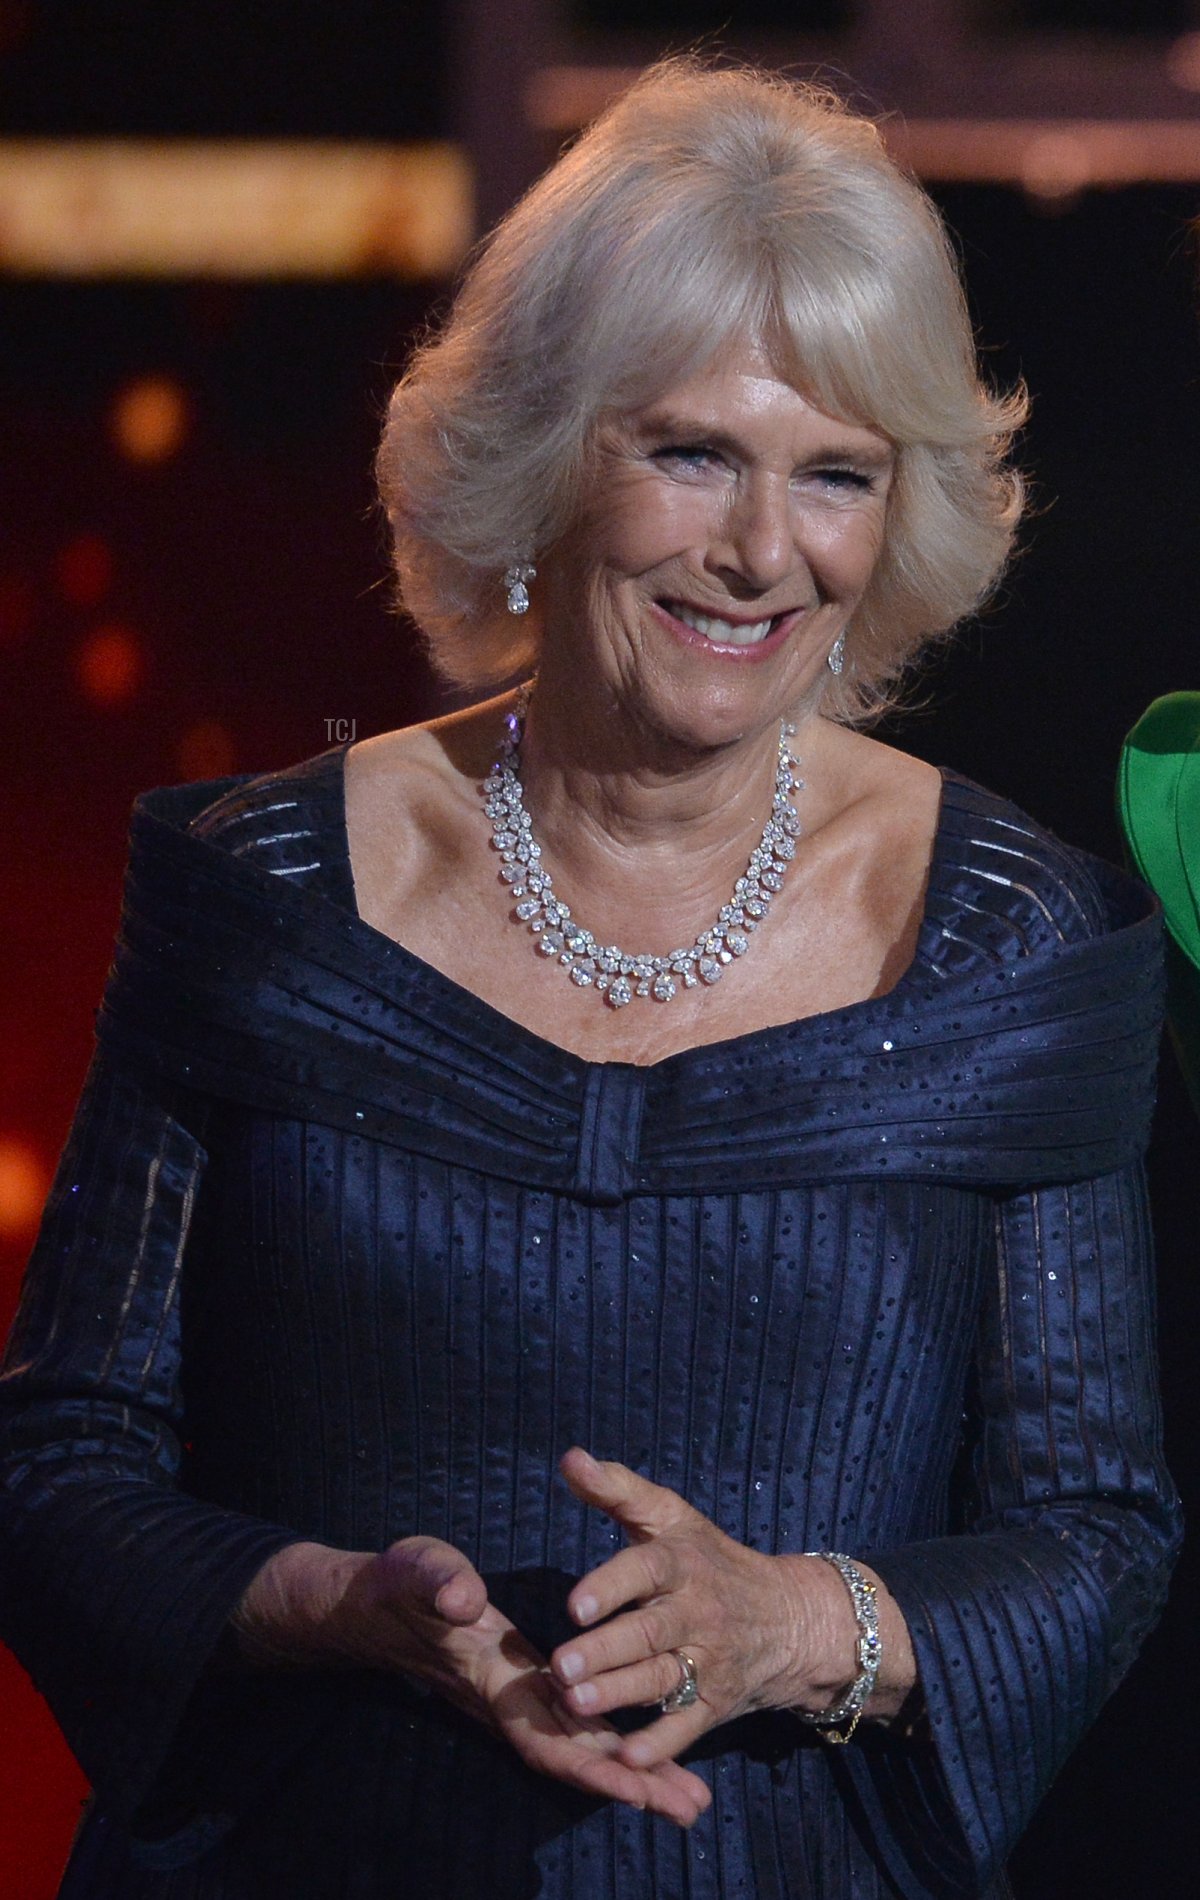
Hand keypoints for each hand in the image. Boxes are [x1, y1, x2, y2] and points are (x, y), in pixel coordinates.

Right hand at [233, 1535, 709, 1824]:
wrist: (374, 1605)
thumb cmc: (401, 1585)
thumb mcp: (418, 1570)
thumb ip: (440, 1582)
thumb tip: (462, 1598)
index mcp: (493, 1679)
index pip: (547, 1737)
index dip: (593, 1765)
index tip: (640, 1789)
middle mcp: (512, 1701)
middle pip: (578, 1757)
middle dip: (634, 1785)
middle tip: (692, 1809)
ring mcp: (520, 1698)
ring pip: (584, 1747)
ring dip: (636, 1774)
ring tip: (692, 1800)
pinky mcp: (528, 1685)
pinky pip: (579, 1725)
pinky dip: (617, 1746)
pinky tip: (653, 1759)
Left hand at [550, 1450, 910, 1769]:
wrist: (792, 1618)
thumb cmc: (711, 1560)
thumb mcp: (672, 1517)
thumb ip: (617, 1490)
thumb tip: (569, 1458)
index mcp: (683, 1562)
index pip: (647, 1570)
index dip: (612, 1585)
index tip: (574, 1604)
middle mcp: (697, 1612)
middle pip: (648, 1633)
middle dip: (606, 1651)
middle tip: (561, 1666)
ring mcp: (708, 1661)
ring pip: (661, 1680)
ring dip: (620, 1694)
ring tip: (576, 1703)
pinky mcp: (715, 1703)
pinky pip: (686, 1727)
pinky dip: (659, 1745)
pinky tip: (627, 1759)